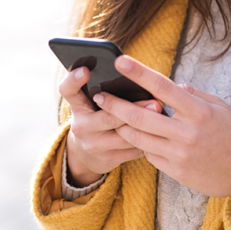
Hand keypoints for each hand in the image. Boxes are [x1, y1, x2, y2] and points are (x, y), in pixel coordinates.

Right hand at [58, 66, 158, 186]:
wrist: (87, 154)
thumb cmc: (97, 119)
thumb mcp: (92, 105)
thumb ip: (105, 92)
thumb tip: (136, 77)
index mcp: (77, 106)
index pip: (68, 90)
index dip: (74, 80)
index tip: (85, 70)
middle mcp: (81, 126)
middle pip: (107, 117)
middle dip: (133, 109)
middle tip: (154, 102)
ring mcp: (93, 145)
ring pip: (123, 136)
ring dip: (146, 127)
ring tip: (162, 117)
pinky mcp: (106, 159)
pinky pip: (131, 150)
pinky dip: (147, 141)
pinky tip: (159, 134)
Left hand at [92, 55, 230, 198]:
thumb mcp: (220, 107)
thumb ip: (194, 95)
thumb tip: (173, 86)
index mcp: (198, 112)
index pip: (162, 87)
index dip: (138, 73)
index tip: (120, 61)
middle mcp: (187, 132)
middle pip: (140, 116)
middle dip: (115, 104)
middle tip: (100, 95)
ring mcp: (180, 154)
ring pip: (139, 138)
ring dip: (122, 126)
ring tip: (111, 116)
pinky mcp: (176, 172)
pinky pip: (150, 155)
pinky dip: (142, 145)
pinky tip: (138, 138)